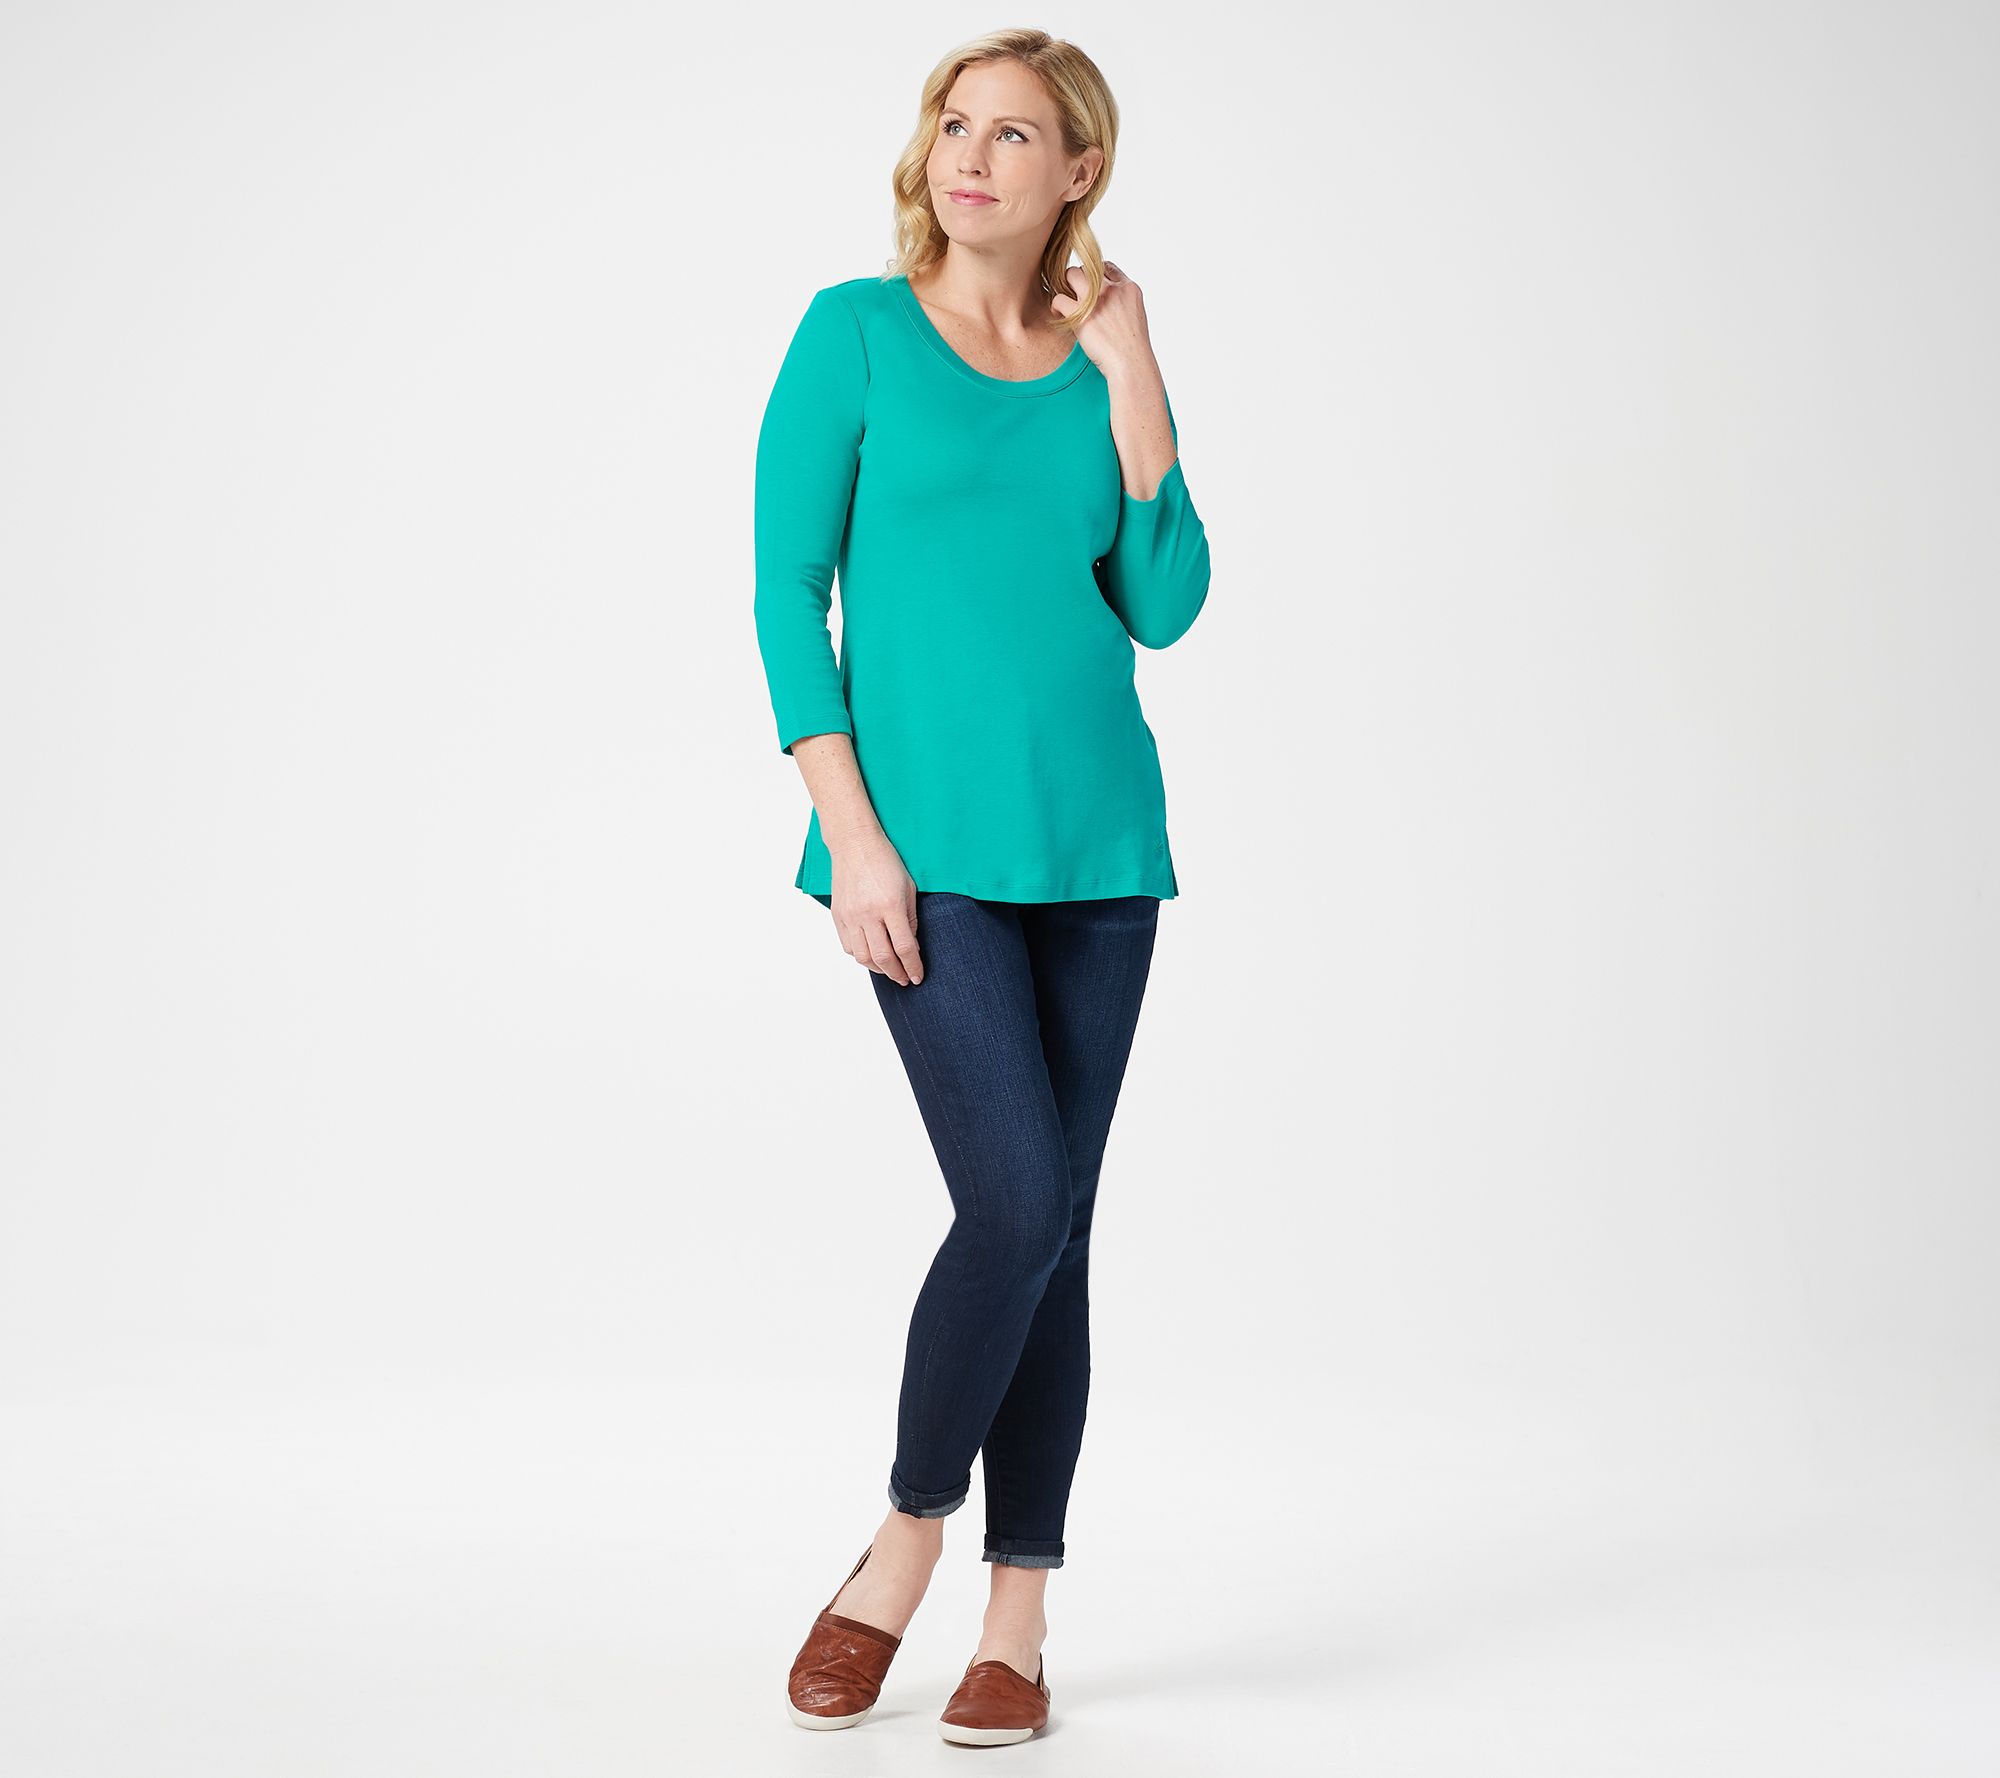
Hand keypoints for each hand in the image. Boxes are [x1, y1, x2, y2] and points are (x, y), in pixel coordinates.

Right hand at [828, 833, 924, 985]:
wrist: (854, 844)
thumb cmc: (886, 862)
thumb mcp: (908, 888)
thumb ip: (911, 919)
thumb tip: (912, 947)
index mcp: (890, 905)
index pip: (904, 947)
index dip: (913, 966)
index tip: (918, 977)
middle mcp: (868, 914)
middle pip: (883, 958)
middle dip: (897, 974)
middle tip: (905, 980)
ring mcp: (850, 916)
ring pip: (863, 957)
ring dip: (878, 969)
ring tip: (889, 970)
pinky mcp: (838, 915)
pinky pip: (848, 946)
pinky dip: (861, 957)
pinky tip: (871, 956)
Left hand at [1049, 260, 1154, 381]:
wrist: (1131, 363)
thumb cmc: (1132, 349)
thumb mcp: (1135, 318)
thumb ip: (1121, 305)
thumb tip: (1106, 306)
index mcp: (1129, 288)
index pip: (1107, 267)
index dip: (1097, 276)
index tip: (1092, 290)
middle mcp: (1112, 289)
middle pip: (1088, 268)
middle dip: (1080, 279)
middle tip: (1076, 296)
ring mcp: (1096, 299)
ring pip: (1071, 274)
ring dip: (1066, 286)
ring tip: (1066, 302)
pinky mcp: (1080, 314)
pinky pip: (1059, 298)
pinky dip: (1056, 306)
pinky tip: (1060, 315)